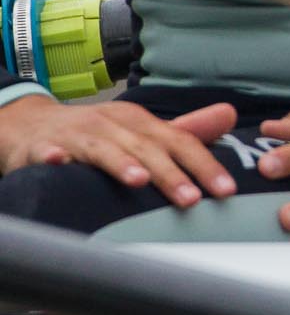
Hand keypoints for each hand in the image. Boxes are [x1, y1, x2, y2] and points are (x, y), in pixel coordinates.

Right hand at [0, 96, 238, 206]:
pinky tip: (59, 162)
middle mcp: (113, 125)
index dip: (204, 165)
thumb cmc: (97, 132)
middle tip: (192, 199)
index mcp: (140, 122)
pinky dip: (54, 157)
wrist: (35, 126)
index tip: (225, 190)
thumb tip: (230, 116)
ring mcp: (77, 134)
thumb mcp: (141, 129)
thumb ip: (185, 130)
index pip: (180, 141)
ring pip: (103, 148)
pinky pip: (48, 152)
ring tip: (139, 180)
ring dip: (121, 163)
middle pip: (147, 147)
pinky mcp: (44, 147)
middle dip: (171, 173)